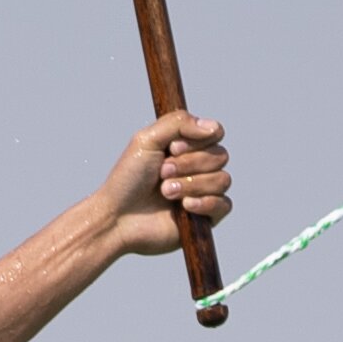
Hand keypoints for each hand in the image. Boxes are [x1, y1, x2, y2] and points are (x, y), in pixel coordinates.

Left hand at [98, 111, 230, 260]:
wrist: (117, 218)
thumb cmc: (128, 179)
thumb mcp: (146, 139)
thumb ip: (178, 123)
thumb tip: (213, 127)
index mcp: (186, 146)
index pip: (215, 133)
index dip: (197, 141)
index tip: (171, 149)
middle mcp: (198, 167)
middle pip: (220, 156)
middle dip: (188, 164)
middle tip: (162, 173)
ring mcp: (203, 192)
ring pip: (222, 180)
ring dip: (191, 184)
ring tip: (165, 192)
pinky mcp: (206, 218)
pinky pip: (225, 204)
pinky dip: (205, 203)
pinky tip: (185, 206)